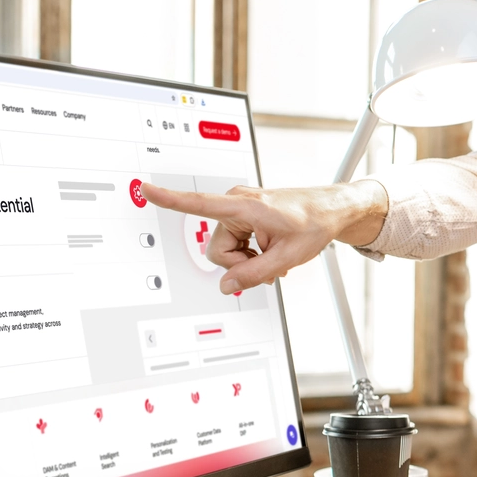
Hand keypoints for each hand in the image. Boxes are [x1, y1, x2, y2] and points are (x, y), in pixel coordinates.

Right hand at [139, 180, 388, 294]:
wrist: (330, 210)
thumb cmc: (314, 224)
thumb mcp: (286, 258)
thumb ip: (253, 275)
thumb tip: (227, 286)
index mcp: (244, 206)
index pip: (199, 204)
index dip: (170, 199)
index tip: (146, 189)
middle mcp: (236, 204)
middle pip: (217, 249)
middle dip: (239, 263)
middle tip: (267, 263)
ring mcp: (239, 210)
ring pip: (226, 250)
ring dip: (247, 259)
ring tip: (272, 255)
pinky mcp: (243, 216)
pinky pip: (235, 244)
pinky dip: (250, 252)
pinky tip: (269, 250)